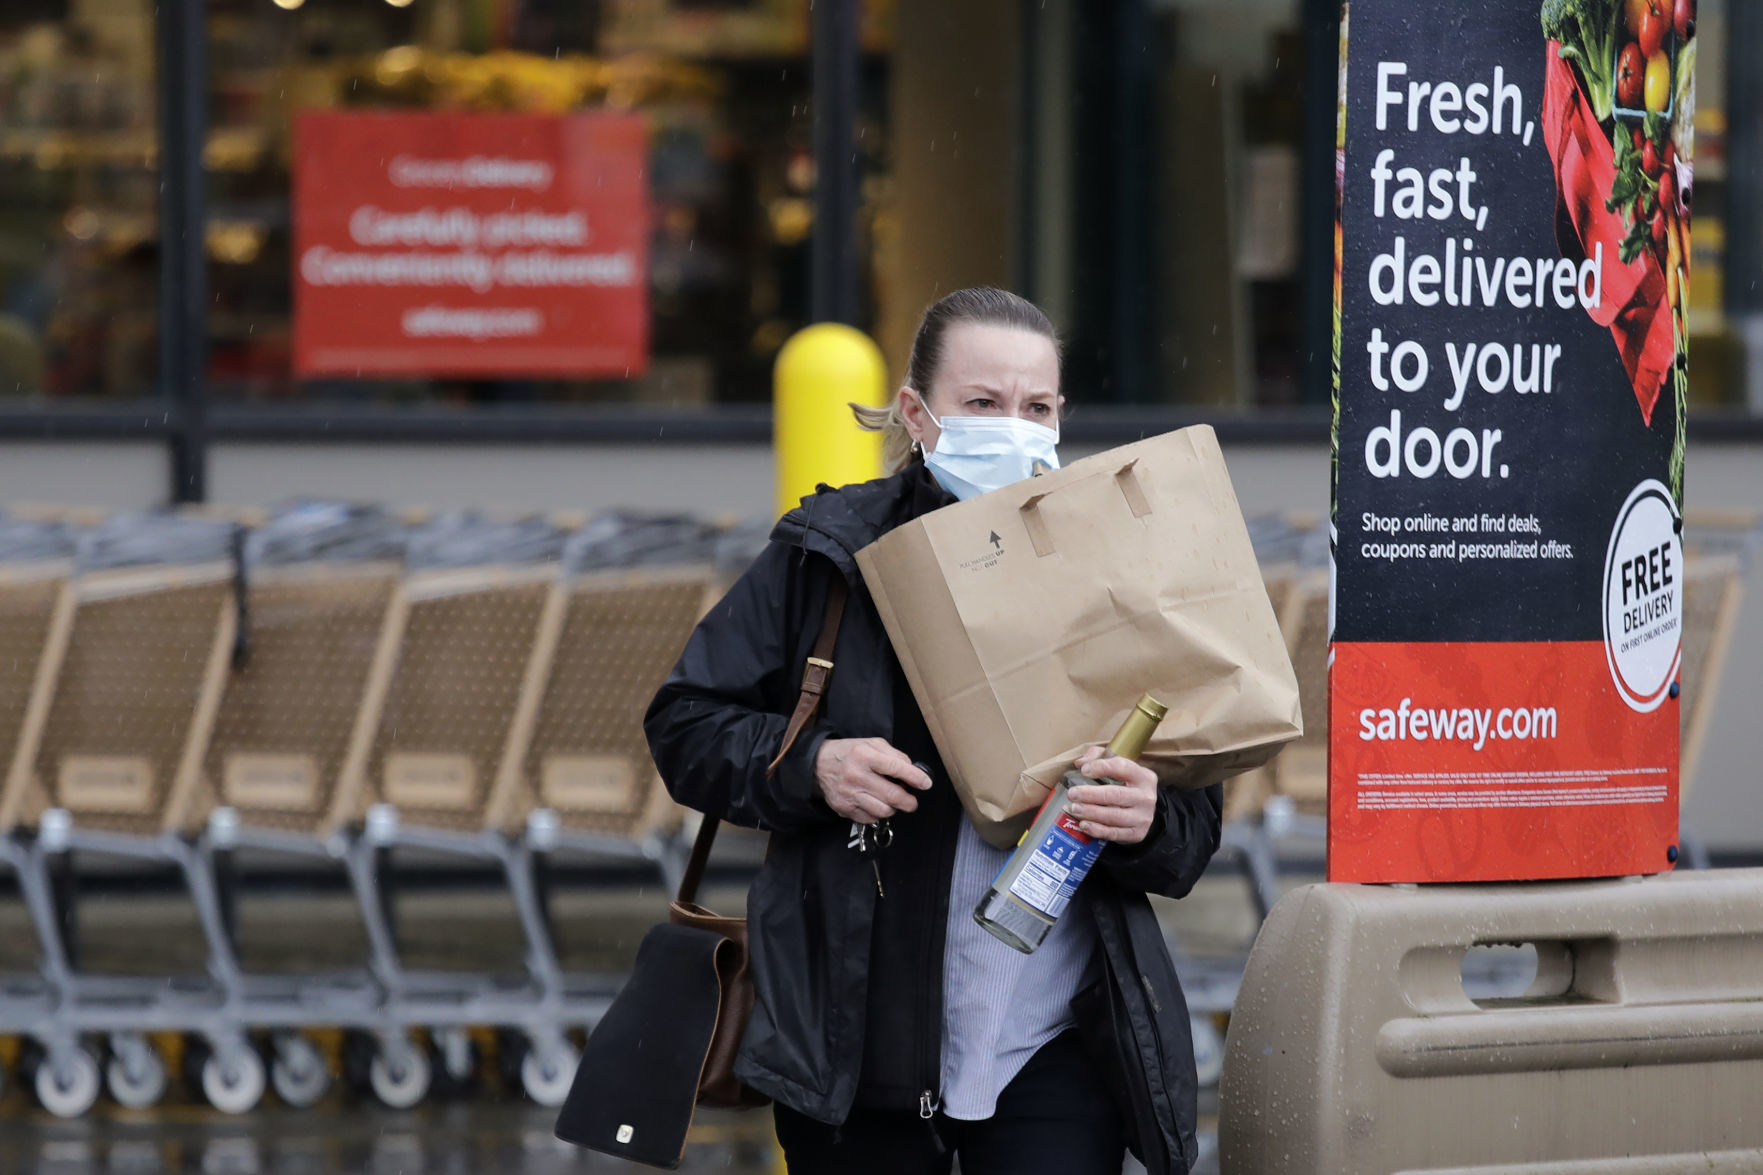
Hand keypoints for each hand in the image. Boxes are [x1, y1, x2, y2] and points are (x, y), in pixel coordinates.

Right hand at [814, 738, 931, 823]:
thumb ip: (894, 755)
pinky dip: (878, 814)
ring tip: (893, 801)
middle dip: (909, 801)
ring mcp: (849, 794)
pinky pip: (870, 818)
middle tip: (912, 801)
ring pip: (883, 811)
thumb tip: (912, 770)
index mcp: (864, 756)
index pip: (895, 768)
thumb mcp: (871, 744)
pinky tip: (876, 804)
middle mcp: (856, 775)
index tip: (926, 783)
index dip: (915, 777)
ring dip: (894, 808)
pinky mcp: (844, 808)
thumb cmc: (850, 753)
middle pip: (892, 795)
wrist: (818, 765)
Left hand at [1066, 745, 1158, 844]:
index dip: (1102, 767)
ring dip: (1091, 813)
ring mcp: (1143, 817)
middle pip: (1116, 794)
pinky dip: (1097, 830)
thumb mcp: (1117, 766)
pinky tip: (1084, 825)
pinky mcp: (1137, 833)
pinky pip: (1114, 833)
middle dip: (1091, 794)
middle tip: (1072, 794)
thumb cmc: (1125, 784)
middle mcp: (1146, 797)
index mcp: (1143, 776)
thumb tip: (1080, 763)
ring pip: (1114, 815)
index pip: (1122, 767)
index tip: (1083, 770)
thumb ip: (1098, 756)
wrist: (1142, 811)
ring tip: (1074, 809)